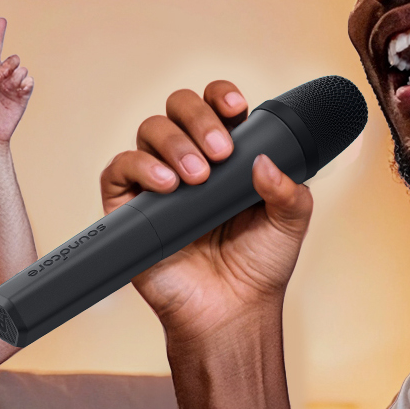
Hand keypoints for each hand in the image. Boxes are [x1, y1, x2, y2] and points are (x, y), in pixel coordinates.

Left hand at [0, 18, 31, 144]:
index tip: (2, 20)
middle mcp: (2, 77)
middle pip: (13, 59)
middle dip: (9, 64)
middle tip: (2, 77)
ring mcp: (14, 86)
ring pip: (22, 70)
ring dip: (16, 76)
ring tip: (9, 87)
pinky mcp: (23, 96)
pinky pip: (29, 83)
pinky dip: (27, 83)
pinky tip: (21, 88)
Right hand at [102, 81, 311, 336]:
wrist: (232, 312)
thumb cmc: (258, 267)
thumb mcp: (290, 222)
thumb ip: (290, 188)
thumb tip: (263, 158)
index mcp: (226, 155)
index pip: (215, 106)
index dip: (220, 96)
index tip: (237, 107)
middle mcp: (188, 160)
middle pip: (178, 107)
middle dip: (198, 118)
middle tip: (220, 153)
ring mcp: (156, 182)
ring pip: (150, 131)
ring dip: (174, 144)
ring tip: (197, 178)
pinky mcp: (129, 209)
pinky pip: (119, 169)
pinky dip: (141, 168)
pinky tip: (168, 185)